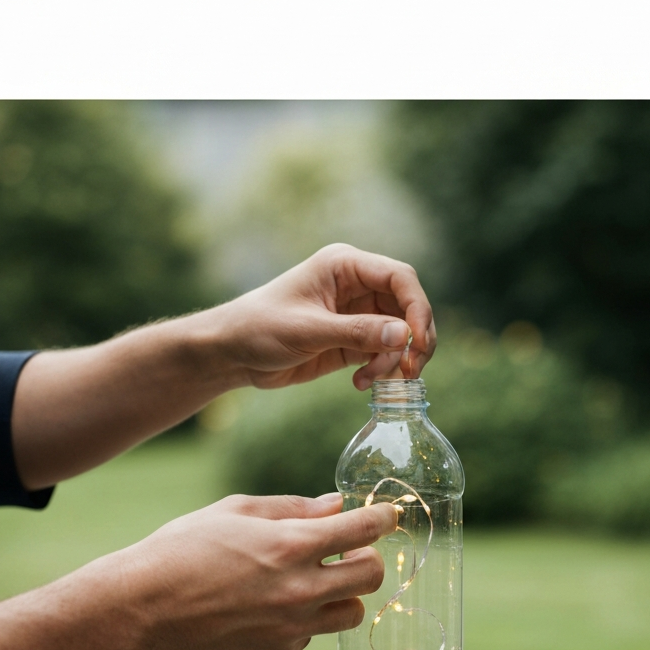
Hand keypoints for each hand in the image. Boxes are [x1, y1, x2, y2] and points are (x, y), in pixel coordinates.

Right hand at [121, 492, 397, 649]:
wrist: (143, 606)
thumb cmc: (185, 548)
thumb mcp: (237, 511)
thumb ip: (293, 508)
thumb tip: (336, 506)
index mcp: (291, 546)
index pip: (363, 531)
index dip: (383, 517)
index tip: (389, 514)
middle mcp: (299, 589)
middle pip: (371, 576)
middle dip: (368, 558)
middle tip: (349, 550)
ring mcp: (290, 626)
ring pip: (352, 613)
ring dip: (344, 593)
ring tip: (317, 580)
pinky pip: (312, 633)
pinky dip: (306, 618)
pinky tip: (275, 605)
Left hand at [216, 243, 436, 390]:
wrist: (231, 353)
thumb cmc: (259, 327)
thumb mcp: (308, 330)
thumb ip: (357, 332)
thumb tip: (404, 336)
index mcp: (345, 266)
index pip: (400, 277)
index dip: (417, 307)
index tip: (419, 341)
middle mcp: (357, 286)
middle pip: (408, 307)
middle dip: (414, 339)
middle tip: (409, 370)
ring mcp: (357, 314)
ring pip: (400, 334)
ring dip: (395, 360)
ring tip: (371, 379)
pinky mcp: (352, 340)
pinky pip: (383, 353)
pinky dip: (380, 370)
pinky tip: (360, 383)